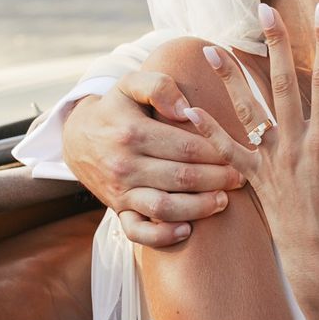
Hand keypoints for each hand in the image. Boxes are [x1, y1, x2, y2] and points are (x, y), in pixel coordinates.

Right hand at [63, 71, 241, 246]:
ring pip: (163, 207)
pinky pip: (137, 231)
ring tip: (223, 200)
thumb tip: (186, 109)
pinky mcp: (116, 209)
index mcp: (133, 133)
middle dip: (217, 179)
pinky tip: (187, 230)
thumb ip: (159, 86)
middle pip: (181, 178)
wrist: (77, 136)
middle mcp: (125, 165)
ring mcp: (119, 191)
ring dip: (198, 207)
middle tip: (241, 177)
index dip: (217, 152)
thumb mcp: (131, 83)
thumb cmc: (116, 107)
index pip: (186, 147)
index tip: (239, 151)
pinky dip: (161, 236)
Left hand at [185, 2, 318, 299]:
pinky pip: (227, 151)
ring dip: (230, 78)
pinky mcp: (256, 180)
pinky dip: (207, 130)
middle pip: (283, 84)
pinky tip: (188, 110)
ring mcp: (271, 162)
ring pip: (248, 111)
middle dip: (277, 44)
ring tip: (211, 47)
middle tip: (265, 10)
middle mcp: (295, 146)